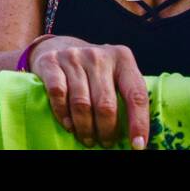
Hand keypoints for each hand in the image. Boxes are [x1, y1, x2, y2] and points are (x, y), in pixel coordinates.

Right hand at [30, 36, 149, 148]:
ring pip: (81, 103)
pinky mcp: (51, 62)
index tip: (137, 145)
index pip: (136, 94)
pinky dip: (63, 114)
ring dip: (85, 128)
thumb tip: (136, 137)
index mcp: (122, 58)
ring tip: (88, 139)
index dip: (138, 123)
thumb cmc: (94, 70)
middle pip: (106, 104)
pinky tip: (68, 125)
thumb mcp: (115, 74)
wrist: (59, 46)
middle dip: (107, 130)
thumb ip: (126, 96)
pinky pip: (58, 94)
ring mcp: (73, 57)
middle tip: (105, 143)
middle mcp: (98, 55)